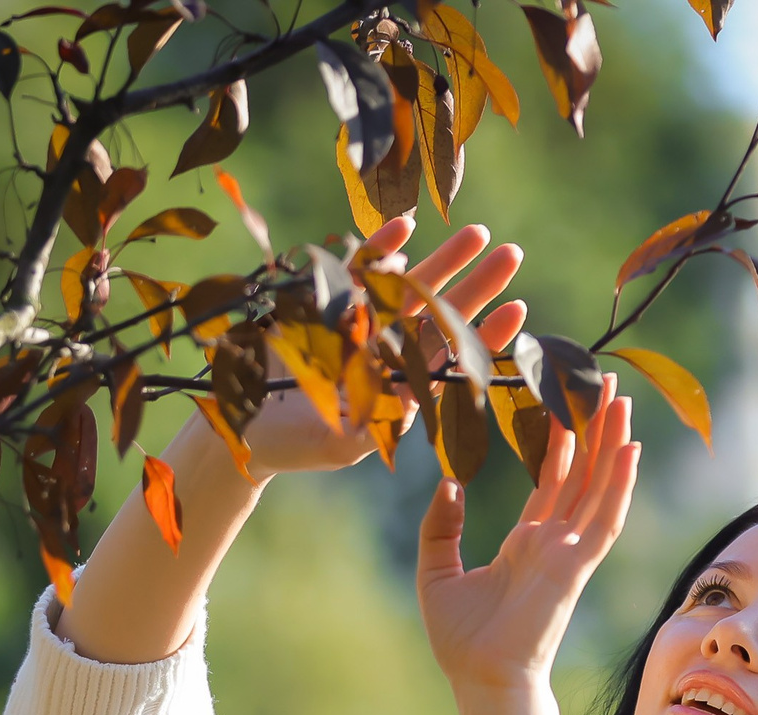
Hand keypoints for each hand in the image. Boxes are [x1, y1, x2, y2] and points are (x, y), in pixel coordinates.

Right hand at [241, 215, 527, 479]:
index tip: (518, 309)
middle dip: (478, 283)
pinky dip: (382, 248)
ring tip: (478, 231)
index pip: (453, 357)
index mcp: (401, 385)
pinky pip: (361, 269)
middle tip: (513, 253)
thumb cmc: (294, 445)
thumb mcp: (339, 443)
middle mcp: (389, 350)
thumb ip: (377, 425)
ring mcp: (361, 321)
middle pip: (442, 313)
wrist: (238, 423)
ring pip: (412, 285)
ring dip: (444, 259)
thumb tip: (415, 404)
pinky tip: (407, 225)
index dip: (486, 335)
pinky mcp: (327, 300)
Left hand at [417, 378, 640, 694]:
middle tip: (605, 383)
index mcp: (525, 542)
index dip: (561, 439)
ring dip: (612, 443)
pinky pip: (604, 520)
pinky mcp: (576, 568)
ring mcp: (569, 553)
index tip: (566, 400)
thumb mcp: (436, 572)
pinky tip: (629, 448)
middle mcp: (554, 543)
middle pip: (582, 473)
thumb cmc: (461, 640)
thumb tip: (448, 483)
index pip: (552, 480)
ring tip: (621, 399)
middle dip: (594, 427)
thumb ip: (440, 527)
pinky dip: (619, 484)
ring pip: (599, 487)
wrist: (479, 678)